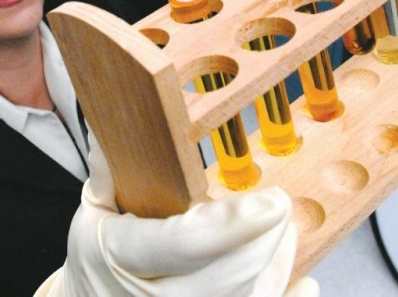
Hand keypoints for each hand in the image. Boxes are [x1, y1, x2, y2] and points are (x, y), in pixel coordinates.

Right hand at [35, 133, 316, 296]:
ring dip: (275, 257)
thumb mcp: (93, 210)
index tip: (272, 203)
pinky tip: (305, 284)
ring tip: (276, 226)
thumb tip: (116, 118)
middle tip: (276, 203)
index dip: (234, 225)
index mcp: (124, 256)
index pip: (185, 243)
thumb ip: (110, 167)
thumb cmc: (97, 256)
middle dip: (264, 234)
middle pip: (232, 271)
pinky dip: (287, 295)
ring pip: (251, 292)